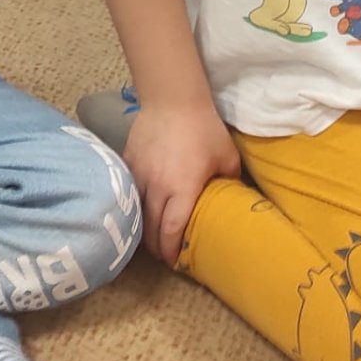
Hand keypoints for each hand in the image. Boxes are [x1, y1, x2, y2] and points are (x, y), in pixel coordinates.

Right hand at [122, 100, 239, 266]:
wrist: (172, 98)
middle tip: (165, 255)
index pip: (171, 231)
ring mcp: (138, 175)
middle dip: (157, 247)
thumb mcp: (227, 156)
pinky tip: (140, 212)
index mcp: (182, 189)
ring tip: (152, 238)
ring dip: (144, 230)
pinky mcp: (127, 164)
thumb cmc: (204, 128)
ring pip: (137, 213)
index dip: (172, 251)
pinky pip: (129, 194)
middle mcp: (156, 187)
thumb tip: (233, 197)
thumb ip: (230, 181)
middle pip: (151, 229)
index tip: (176, 262)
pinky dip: (134, 208)